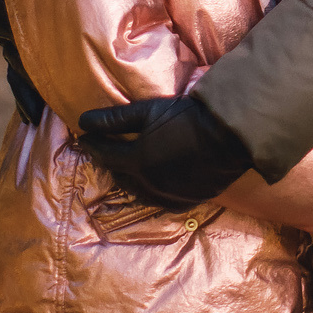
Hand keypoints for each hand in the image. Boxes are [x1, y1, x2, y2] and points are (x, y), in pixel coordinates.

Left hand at [76, 95, 253, 205]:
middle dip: (110, 163)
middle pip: (120, 176)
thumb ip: (114, 119)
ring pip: (138, 192)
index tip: (84, 139)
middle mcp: (148, 184)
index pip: (105, 155)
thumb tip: (82, 121)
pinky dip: (150, 192)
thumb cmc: (188, 118)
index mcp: (137, 161)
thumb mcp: (149, 111)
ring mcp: (167, 196)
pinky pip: (159, 201)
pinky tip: (153, 184)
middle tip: (105, 153)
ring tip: (127, 169)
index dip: (93, 146)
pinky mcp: (186, 201)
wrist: (230, 136)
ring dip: (129, 180)